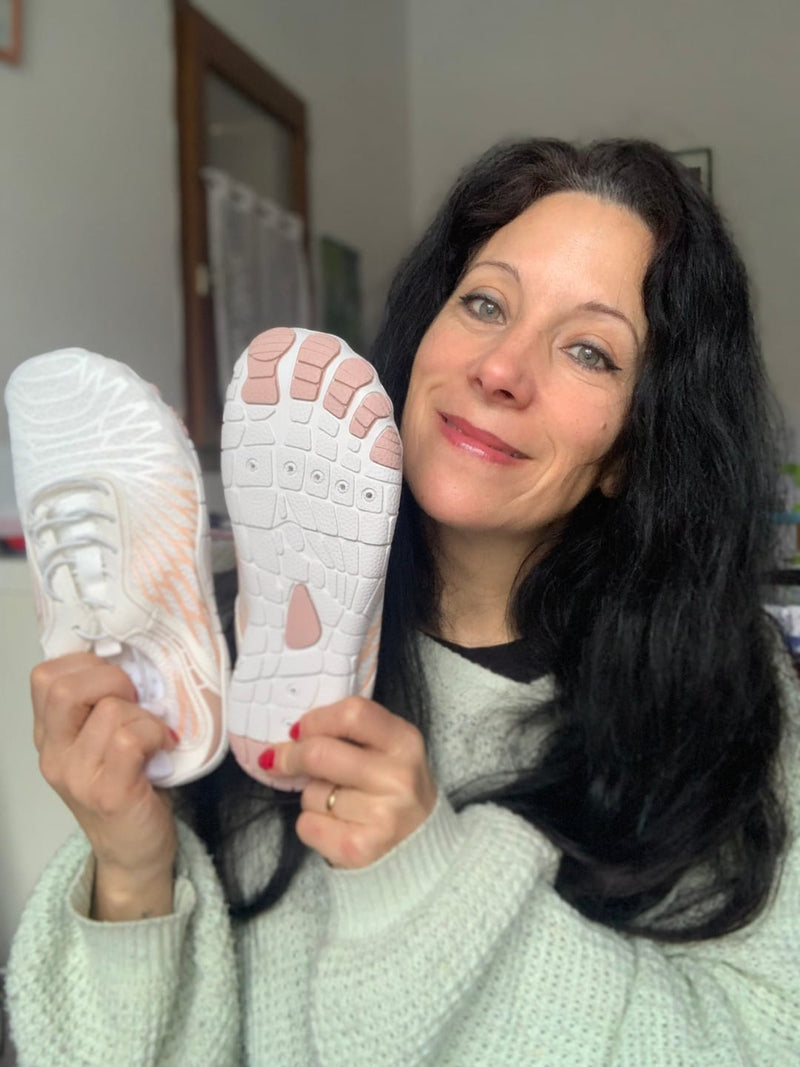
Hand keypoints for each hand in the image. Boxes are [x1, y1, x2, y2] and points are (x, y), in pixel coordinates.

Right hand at [31, 652, 178, 917]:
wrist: (134, 854)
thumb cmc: (128, 788)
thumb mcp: (100, 743)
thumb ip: (98, 707)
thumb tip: (129, 657)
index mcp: (50, 737)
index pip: (45, 676)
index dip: (86, 664)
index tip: (116, 681)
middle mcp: (54, 755)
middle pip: (62, 686)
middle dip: (110, 679)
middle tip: (135, 701)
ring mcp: (78, 776)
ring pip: (110, 710)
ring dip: (145, 714)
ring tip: (154, 733)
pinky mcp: (109, 793)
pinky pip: (130, 738)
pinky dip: (156, 733)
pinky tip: (164, 747)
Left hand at [266, 696, 437, 868]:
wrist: (421, 840)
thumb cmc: (392, 784)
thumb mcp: (387, 746)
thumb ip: (348, 732)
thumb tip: (290, 735)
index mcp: (404, 741)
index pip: (352, 714)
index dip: (316, 720)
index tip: (298, 730)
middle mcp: (397, 777)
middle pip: (320, 754)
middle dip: (290, 756)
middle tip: (278, 761)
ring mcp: (381, 815)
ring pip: (310, 793)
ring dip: (311, 796)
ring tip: (337, 802)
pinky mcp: (361, 848)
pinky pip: (307, 826)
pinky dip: (310, 825)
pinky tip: (334, 826)